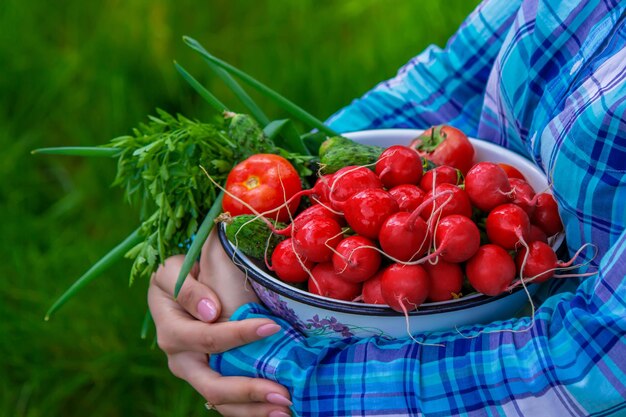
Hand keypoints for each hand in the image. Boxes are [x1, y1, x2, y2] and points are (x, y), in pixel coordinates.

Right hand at [148, 229, 292, 416]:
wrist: (179, 289)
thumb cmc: (181, 275)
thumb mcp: (173, 272)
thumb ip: (188, 290)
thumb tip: (211, 314)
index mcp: (172, 332)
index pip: (208, 338)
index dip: (239, 334)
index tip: (272, 327)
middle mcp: (182, 361)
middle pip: (213, 385)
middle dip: (249, 391)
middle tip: (283, 394)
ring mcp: (196, 375)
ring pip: (222, 401)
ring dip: (254, 409)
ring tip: (286, 409)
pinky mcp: (211, 379)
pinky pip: (230, 402)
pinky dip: (252, 409)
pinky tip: (277, 411)